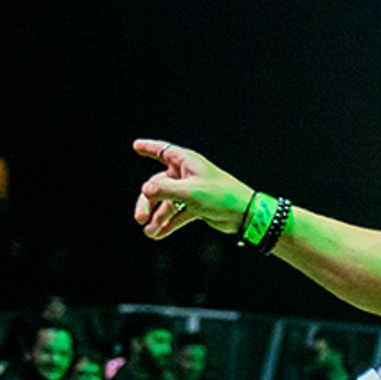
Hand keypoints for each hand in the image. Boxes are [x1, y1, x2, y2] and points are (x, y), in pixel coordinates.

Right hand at [132, 139, 250, 239]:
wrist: (244, 215)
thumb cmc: (221, 196)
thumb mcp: (190, 192)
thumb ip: (165, 190)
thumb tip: (145, 190)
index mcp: (187, 162)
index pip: (163, 151)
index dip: (149, 147)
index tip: (136, 146)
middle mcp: (187, 175)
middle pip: (158, 184)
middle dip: (148, 202)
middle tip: (140, 218)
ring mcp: (192, 191)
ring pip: (167, 203)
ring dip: (158, 217)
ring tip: (150, 233)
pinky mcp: (197, 207)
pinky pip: (178, 214)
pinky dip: (169, 223)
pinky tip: (159, 234)